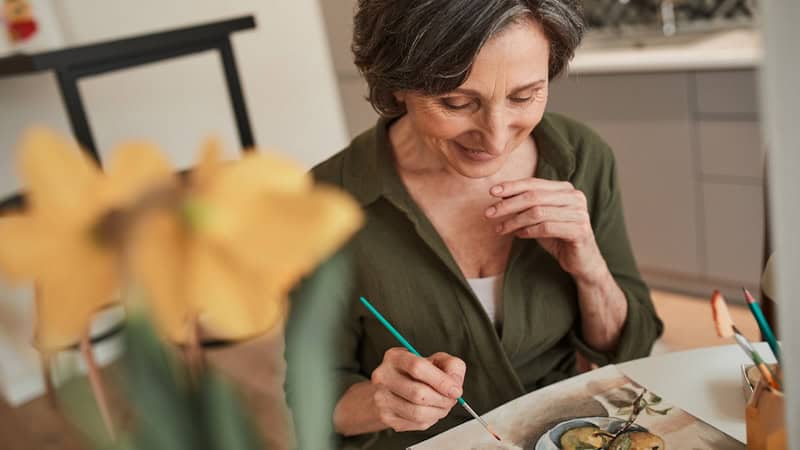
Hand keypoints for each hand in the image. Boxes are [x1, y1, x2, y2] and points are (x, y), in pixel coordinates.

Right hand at [370, 348, 464, 431]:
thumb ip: (451, 365)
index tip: (455, 390)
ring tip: (443, 406)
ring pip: (417, 412)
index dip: (441, 381)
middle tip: (451, 399)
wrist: (391, 390)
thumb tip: (455, 383)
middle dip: (442, 400)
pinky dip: (429, 420)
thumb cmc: (415, 374)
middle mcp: (384, 377)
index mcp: (395, 358)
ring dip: (438, 412)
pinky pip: (415, 424)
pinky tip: (430, 411)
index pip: (418, 367)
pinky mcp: (386, 417)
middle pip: (418, 393)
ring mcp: (382, 398)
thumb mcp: (435, 360)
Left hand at [485, 178, 606, 283]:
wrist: (583, 261)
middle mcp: (575, 197)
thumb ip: (526, 205)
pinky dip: (529, 231)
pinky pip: (547, 227)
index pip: (534, 183)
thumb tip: (500, 195)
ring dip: (514, 221)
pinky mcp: (579, 230)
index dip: (512, 186)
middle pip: (533, 197)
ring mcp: (579, 213)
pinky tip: (519, 235)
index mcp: (565, 189)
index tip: (492, 192)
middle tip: (489, 213)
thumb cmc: (559, 236)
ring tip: (501, 229)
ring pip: (537, 212)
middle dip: (508, 204)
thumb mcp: (540, 218)